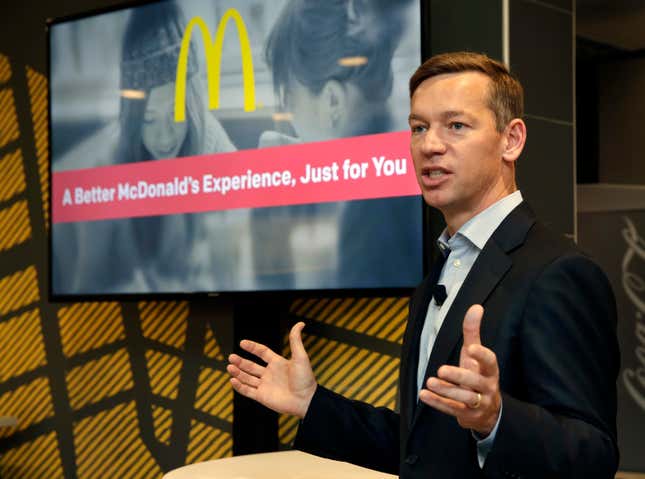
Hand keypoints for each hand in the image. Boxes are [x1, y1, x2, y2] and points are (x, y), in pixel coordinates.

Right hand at [227, 322, 316, 417]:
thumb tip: (300, 323)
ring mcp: (265, 385)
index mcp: (277, 363)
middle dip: (240, 361)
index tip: (242, 343)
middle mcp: (270, 374)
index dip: (252, 347)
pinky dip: (239, 386)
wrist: (307, 400)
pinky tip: (233, 380)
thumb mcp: (300, 357)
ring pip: (247, 378)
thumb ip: (296, 341)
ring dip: (238, 372)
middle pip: (251, 366)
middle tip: (231, 357)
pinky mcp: (262, 397)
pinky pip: (248, 391)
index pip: (262, 352)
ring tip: (229, 366)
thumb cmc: (305, 379)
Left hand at [418, 304, 501, 435]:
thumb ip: (473, 332)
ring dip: (446, 390)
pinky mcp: (466, 415)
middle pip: (475, 382)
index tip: (471, 348)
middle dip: (459, 376)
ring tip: (430, 382)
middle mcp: (487, 387)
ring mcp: (478, 403)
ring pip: (463, 398)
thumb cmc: (479, 375)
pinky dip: (437, 403)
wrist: (488, 411)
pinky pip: (451, 410)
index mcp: (490, 370)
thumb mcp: (475, 354)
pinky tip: (424, 394)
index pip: (490, 362)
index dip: (482, 355)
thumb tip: (476, 307)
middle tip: (441, 369)